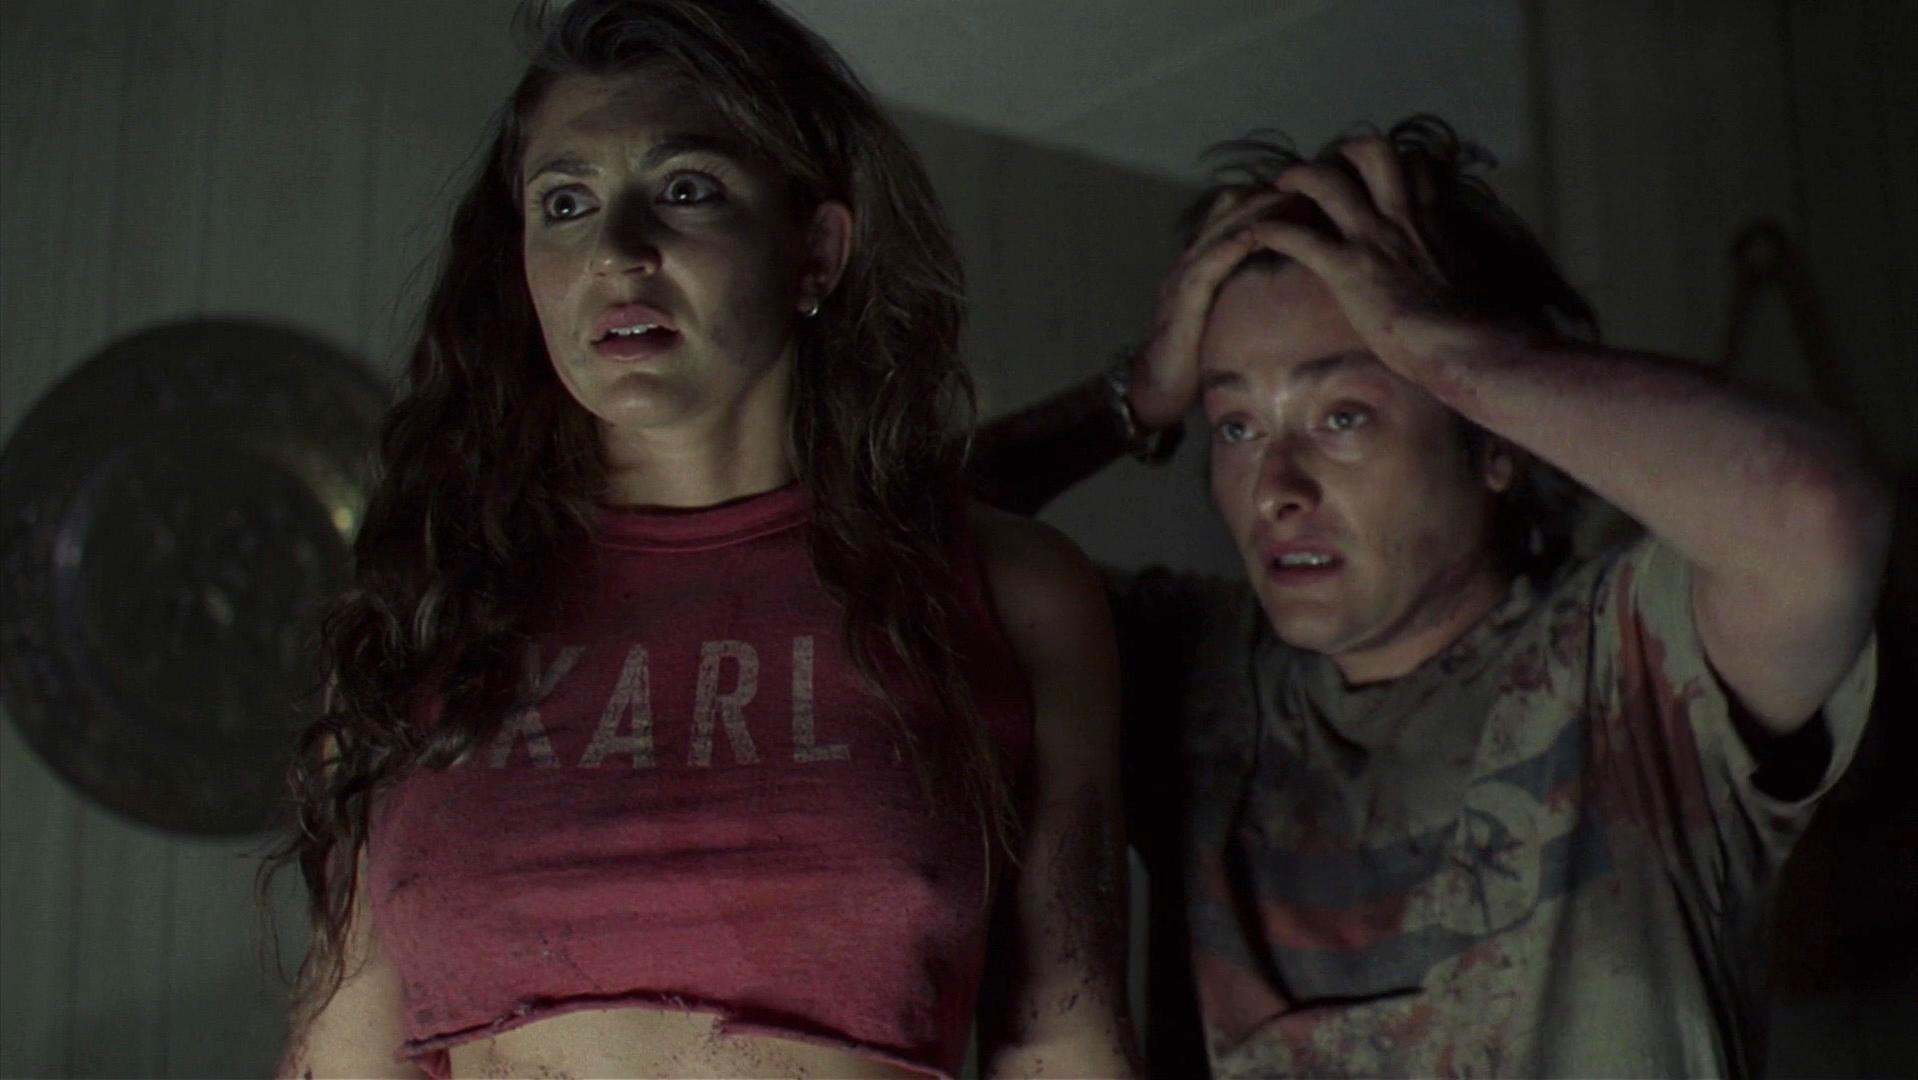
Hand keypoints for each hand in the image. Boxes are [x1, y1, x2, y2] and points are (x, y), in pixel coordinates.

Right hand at [1127, 188, 1287, 427]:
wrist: (1156, 387)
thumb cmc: (1193, 358)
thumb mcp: (1223, 314)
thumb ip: (1242, 292)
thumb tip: (1284, 282)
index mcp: (1200, 262)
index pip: (1231, 214)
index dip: (1263, 198)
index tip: (1301, 191)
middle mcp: (1189, 262)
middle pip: (1227, 212)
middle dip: (1266, 196)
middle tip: (1303, 185)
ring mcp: (1181, 280)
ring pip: (1218, 232)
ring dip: (1253, 213)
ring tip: (1285, 199)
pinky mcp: (1180, 304)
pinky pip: (1205, 268)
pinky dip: (1229, 248)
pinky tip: (1253, 236)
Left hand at [1252, 137, 1494, 376]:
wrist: (1470, 343)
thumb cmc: (1482, 320)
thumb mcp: (1478, 274)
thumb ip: (1464, 259)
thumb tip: (1471, 270)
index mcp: (1434, 218)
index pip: (1418, 165)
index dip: (1398, 160)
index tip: (1384, 170)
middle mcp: (1401, 217)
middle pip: (1374, 153)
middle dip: (1346, 151)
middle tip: (1330, 165)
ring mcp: (1372, 239)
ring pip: (1328, 182)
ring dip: (1300, 176)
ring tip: (1282, 182)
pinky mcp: (1347, 269)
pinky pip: (1299, 238)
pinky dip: (1272, 232)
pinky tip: (1257, 234)